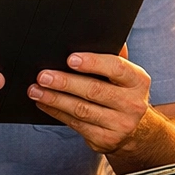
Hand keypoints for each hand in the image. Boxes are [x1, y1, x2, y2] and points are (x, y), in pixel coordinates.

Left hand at [28, 47, 150, 153]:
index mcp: (138, 81)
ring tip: (36, 90)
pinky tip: (44, 104)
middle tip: (43, 75)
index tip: (70, 59)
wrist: (137, 130)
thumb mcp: (127, 75)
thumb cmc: (124, 94)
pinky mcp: (105, 140)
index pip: (117, 68)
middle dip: (65, 82)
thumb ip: (115, 56)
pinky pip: (76, 124)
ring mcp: (120, 124)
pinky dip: (57, 113)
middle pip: (95, 90)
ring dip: (55, 99)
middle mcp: (133, 104)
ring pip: (82, 110)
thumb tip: (99, 35)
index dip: (93, 62)